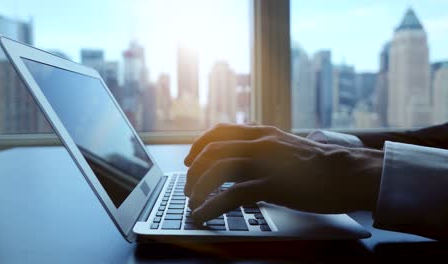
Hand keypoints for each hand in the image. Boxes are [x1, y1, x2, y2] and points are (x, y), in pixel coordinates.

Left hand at [184, 123, 382, 222]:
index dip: (199, 145)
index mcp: (263, 133)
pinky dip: (211, 206)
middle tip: (189, 187)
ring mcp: (264, 163)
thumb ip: (267, 149)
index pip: (220, 131)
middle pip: (212, 150)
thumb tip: (247, 159)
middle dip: (193, 170)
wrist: (348, 173)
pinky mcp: (271, 185)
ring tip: (193, 202)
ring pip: (217, 169)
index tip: (190, 159)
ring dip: (198, 187)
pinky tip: (203, 215)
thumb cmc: (321, 165)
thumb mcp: (288, 148)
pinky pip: (232, 195)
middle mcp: (260, 142)